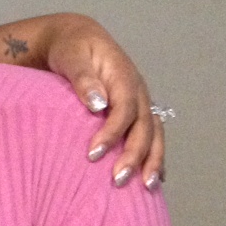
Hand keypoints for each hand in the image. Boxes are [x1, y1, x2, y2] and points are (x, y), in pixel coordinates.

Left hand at [43, 15, 165, 189]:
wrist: (77, 38)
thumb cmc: (70, 48)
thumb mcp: (72, 56)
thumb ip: (83, 78)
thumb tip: (98, 103)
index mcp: (124, 76)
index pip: (124, 110)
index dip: (112, 133)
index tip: (93, 155)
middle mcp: (138, 91)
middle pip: (144, 127)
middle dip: (134, 155)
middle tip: (117, 180)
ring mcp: (140, 101)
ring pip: (154, 133)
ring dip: (153, 160)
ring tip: (147, 187)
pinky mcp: (136, 111)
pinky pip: (152, 135)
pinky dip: (155, 156)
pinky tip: (154, 178)